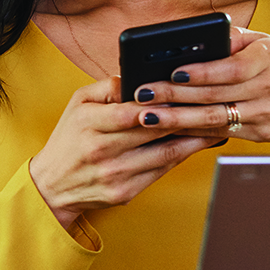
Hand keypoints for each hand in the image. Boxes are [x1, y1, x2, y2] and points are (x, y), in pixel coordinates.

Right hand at [29, 77, 219, 227]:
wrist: (52, 186)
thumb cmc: (68, 140)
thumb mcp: (77, 105)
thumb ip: (106, 87)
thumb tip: (136, 77)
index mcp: (88, 124)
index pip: (131, 110)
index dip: (161, 102)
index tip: (187, 91)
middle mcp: (101, 150)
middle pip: (155, 131)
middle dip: (187, 117)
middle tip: (215, 103)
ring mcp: (115, 174)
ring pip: (166, 153)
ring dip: (195, 139)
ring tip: (216, 124)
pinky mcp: (125, 192)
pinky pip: (162, 171)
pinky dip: (183, 156)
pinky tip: (197, 144)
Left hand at [128, 27, 269, 154]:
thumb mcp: (268, 45)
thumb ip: (234, 39)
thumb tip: (195, 32)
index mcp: (268, 59)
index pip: (231, 67)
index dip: (202, 71)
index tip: (173, 71)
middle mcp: (266, 88)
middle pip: (214, 94)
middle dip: (174, 95)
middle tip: (142, 94)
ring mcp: (262, 115)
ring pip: (213, 118)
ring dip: (176, 119)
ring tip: (147, 116)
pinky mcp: (256, 134)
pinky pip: (218, 133)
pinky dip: (191, 132)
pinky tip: (167, 130)